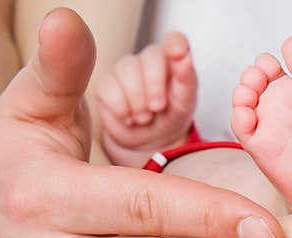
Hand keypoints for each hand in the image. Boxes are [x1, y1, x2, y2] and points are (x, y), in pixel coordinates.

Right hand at [96, 31, 197, 164]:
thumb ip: (186, 78)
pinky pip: (109, 90)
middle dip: (155, 87)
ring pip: (126, 72)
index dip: (175, 44)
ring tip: (144, 118)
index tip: (178, 53)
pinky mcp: (105, 85)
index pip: (174, 41)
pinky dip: (121, 110)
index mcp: (171, 60)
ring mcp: (124, 70)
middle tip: (158, 108)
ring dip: (138, 102)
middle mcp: (146, 60)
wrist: (149, 142)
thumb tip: (184, 55)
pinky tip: (128, 118)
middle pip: (149, 58)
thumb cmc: (170, 117)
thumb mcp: (185, 103)